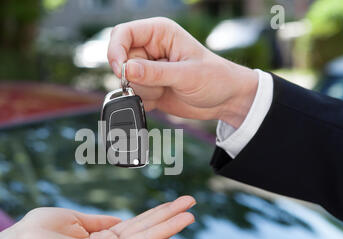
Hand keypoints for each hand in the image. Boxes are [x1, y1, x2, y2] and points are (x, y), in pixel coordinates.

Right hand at [107, 17, 258, 127]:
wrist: (226, 101)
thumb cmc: (215, 78)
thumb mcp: (187, 75)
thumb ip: (156, 73)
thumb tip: (127, 69)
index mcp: (159, 33)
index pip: (123, 33)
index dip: (116, 50)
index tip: (121, 70)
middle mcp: (150, 49)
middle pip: (121, 60)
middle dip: (134, 78)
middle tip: (157, 84)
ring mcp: (147, 69)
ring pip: (126, 82)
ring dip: (144, 91)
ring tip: (167, 89)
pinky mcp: (148, 88)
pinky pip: (133, 96)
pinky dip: (145, 101)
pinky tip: (163, 98)